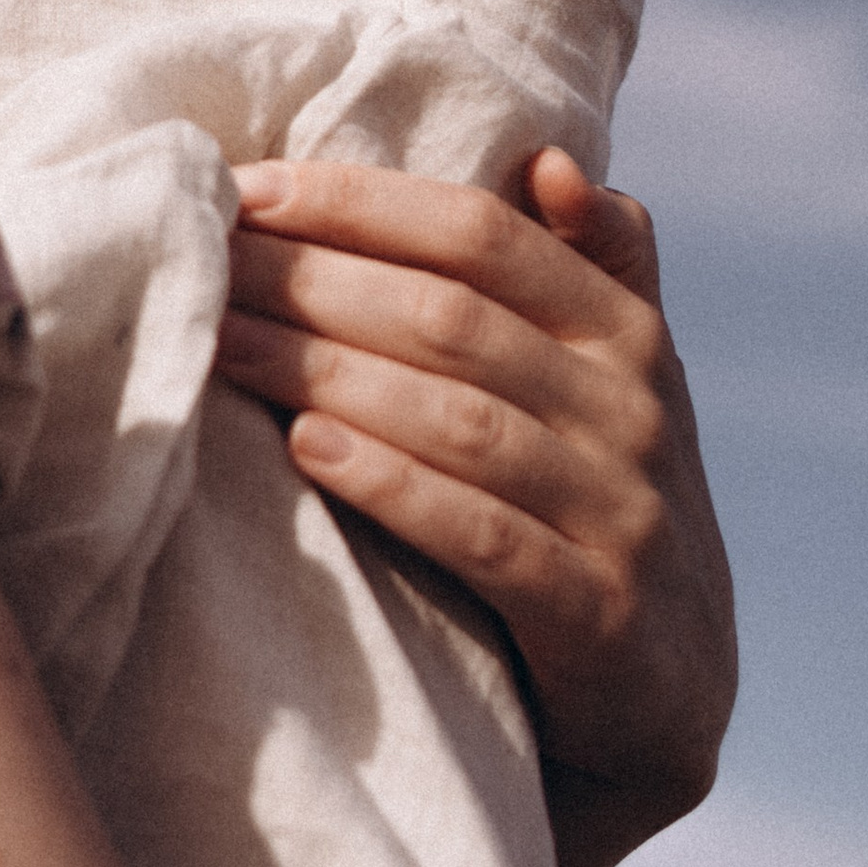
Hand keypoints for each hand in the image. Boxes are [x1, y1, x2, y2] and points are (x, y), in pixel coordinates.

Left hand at [219, 150, 735, 866]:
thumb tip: (550, 159)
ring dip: (326, 371)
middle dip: (314, 282)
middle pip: (455, 319)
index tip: (245, 186)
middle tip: (202, 260)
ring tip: (220, 343)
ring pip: (460, 419)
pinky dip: (394, 484)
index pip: (483, 235)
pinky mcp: (602, 620)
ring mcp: (627, 517)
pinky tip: (308, 449)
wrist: (665, 706)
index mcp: (629, 335)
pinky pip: (486, 536)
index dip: (360, 204)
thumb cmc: (592, 513)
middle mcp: (637, 414)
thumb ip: (590, 272)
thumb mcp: (609, 391)